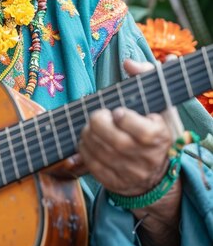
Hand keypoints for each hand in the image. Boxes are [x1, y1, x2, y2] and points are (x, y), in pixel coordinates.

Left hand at [69, 59, 173, 195]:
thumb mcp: (159, 102)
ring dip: (88, 135)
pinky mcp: (115, 183)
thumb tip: (128, 63)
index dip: (126, 120)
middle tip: (96, 115)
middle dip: (99, 124)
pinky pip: (93, 166)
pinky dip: (84, 150)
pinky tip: (86, 139)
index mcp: (161, 138)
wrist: (155, 170)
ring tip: (90, 125)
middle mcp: (148, 159)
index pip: (144, 134)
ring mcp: (131, 174)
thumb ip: (147, 76)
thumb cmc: (154, 125)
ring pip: (102, 154)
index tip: (117, 111)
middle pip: (117, 143)